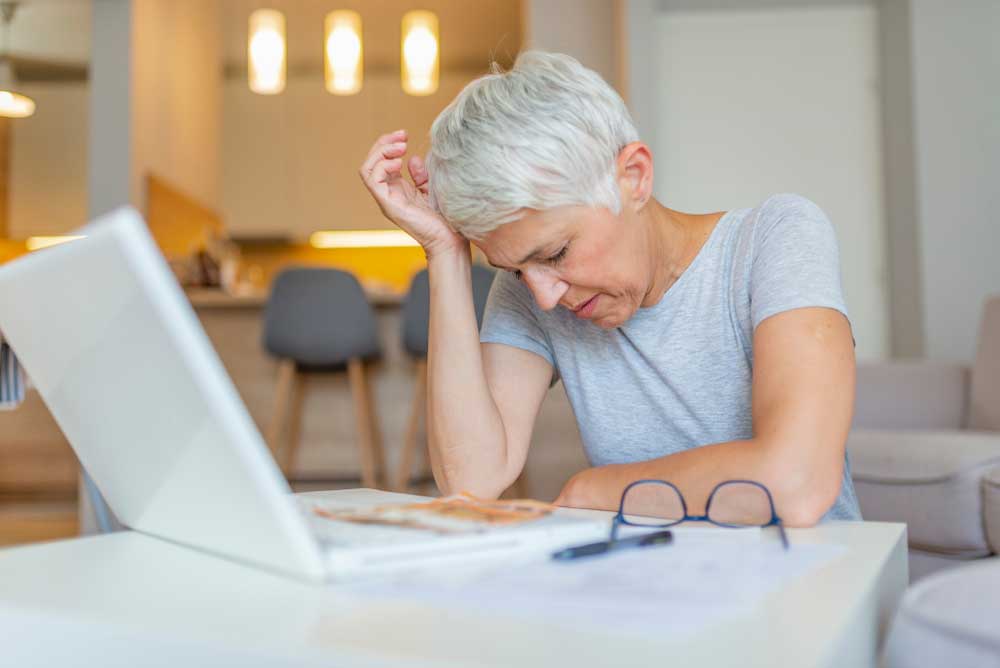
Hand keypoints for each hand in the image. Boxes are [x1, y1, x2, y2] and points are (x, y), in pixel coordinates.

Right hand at [359, 129, 467, 258]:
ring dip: (381, 152)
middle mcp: (388, 193)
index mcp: (397, 188)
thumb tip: (412, 159)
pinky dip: (382, 166)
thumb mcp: (430, 189)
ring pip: (367, 169)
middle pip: (371, 162)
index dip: (388, 143)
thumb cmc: (443, 219)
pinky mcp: (388, 205)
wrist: (449, 239)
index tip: (405, 134)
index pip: (380, 161)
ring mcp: (386, 199)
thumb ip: (420, 175)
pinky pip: (372, 180)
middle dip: (383, 143)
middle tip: (402, 136)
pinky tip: (399, 162)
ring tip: (401, 148)